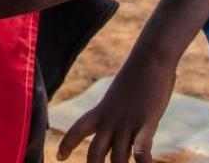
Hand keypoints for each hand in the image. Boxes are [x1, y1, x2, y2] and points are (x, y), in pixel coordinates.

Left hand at [56, 54, 174, 162]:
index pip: (78, 129)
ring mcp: (128, 122)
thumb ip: (117, 115)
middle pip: (95, 152)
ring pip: (118, 158)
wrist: (150, 57)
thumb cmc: (137, 75)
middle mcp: (111, 120)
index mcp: (101, 110)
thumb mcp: (120, 95)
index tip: (58, 156)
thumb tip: (119, 131)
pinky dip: (142, 160)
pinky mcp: (147, 122)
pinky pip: (141, 147)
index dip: (67, 144)